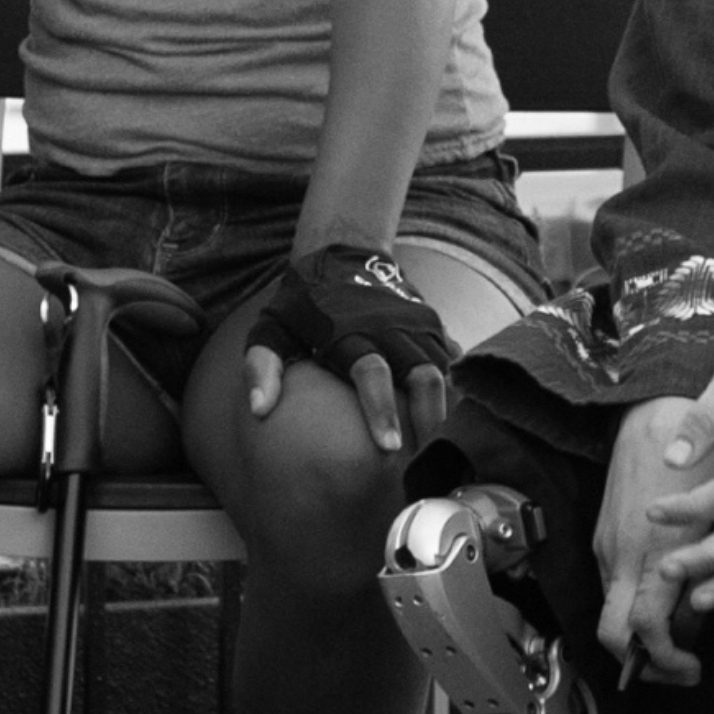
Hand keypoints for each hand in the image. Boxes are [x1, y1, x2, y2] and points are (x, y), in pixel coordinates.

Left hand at [242, 246, 456, 454]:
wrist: (342, 251)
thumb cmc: (302, 303)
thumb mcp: (272, 328)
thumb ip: (261, 367)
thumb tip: (258, 410)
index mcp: (349, 331)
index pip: (372, 373)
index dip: (381, 410)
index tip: (388, 448)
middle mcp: (389, 326)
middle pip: (423, 376)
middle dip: (429, 419)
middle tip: (426, 463)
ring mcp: (415, 322)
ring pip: (443, 370)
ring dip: (444, 410)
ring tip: (441, 451)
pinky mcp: (432, 322)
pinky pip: (451, 358)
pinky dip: (454, 388)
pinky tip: (451, 421)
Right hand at [591, 397, 713, 681]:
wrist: (652, 411)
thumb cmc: (696, 456)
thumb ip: (710, 568)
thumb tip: (710, 610)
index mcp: (650, 552)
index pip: (645, 630)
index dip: (667, 660)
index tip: (692, 667)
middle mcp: (621, 555)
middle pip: (613, 634)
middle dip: (646, 662)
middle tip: (681, 666)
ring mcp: (608, 547)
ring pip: (613, 612)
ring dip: (644, 634)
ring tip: (683, 632)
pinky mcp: (605, 537)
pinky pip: (616, 586)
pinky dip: (638, 605)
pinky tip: (669, 596)